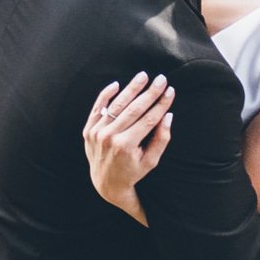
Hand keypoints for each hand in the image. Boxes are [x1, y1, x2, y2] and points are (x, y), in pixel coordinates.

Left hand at [84, 72, 173, 221]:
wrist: (106, 183)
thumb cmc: (133, 171)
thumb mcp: (151, 161)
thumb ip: (161, 139)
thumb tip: (168, 115)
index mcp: (126, 146)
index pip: (148, 119)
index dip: (161, 104)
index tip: (171, 91)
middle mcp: (109, 137)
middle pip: (133, 109)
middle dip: (150, 93)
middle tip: (161, 79)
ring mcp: (96, 133)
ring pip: (117, 105)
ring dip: (131, 88)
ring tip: (143, 76)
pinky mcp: (88, 130)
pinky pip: (97, 108)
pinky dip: (106, 95)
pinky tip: (117, 84)